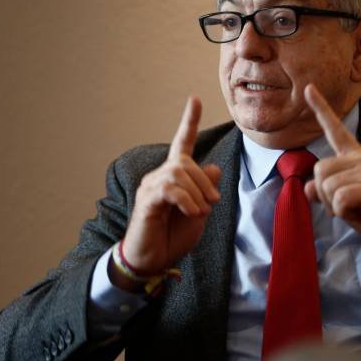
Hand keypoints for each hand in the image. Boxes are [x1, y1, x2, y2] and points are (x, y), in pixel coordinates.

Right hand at [120, 97, 221, 278]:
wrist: (153, 262)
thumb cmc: (173, 237)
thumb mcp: (199, 213)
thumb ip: (206, 191)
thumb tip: (213, 166)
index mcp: (174, 177)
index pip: (181, 142)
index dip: (188, 121)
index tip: (194, 99)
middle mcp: (159, 177)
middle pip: (185, 162)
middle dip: (204, 182)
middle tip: (212, 204)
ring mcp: (150, 187)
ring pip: (178, 173)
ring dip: (197, 194)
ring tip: (199, 213)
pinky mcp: (146, 201)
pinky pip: (169, 189)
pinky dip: (186, 201)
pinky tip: (191, 213)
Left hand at [303, 84, 360, 249]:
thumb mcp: (344, 201)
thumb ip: (325, 192)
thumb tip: (308, 188)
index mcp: (355, 156)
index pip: (334, 129)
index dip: (320, 108)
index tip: (308, 87)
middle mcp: (360, 158)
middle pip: (319, 170)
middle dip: (325, 194)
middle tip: (347, 204)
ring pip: (326, 186)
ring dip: (335, 205)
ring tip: (358, 208)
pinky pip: (338, 199)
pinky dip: (344, 212)